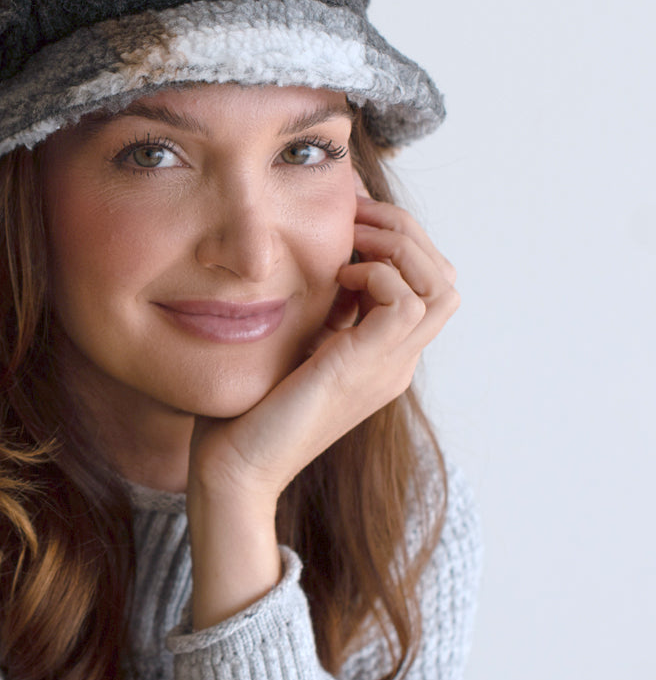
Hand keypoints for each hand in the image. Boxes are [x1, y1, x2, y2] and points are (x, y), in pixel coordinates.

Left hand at [186, 182, 458, 627]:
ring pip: (441, 286)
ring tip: (350, 240)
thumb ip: (319, 309)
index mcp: (382, 355)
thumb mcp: (295, 342)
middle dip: (404, 231)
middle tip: (356, 215)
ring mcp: (386, 367)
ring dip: (397, 246)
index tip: (352, 217)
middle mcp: (396, 360)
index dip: (398, 239)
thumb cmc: (250, 404)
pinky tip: (337, 278)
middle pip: (444, 277)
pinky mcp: (364, 369)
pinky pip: (405, 302)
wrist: (235, 465)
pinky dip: (376, 273)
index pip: (426, 282)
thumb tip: (321, 259)